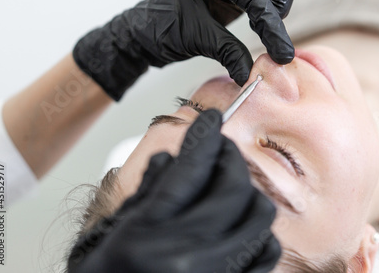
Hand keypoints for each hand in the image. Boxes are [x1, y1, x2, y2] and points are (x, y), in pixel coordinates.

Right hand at [67, 110, 280, 272]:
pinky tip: (241, 227)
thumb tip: (169, 159)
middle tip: (221, 150)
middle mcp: (187, 258)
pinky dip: (260, 232)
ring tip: (231, 190)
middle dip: (230, 158)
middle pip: (233, 188)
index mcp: (147, 237)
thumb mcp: (110, 234)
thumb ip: (144, 194)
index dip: (204, 137)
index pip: (190, 170)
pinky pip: (268, 253)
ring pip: (259, 217)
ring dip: (248, 194)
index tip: (211, 120)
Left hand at [73, 0, 298, 99]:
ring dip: (277, 7)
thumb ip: (229, 52)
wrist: (142, 33)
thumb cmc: (159, 28)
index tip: (280, 54)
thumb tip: (251, 73)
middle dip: (282, 3)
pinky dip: (268, 12)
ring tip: (266, 32)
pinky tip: (259, 29)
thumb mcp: (197, 39)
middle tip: (273, 32)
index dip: (271, 26)